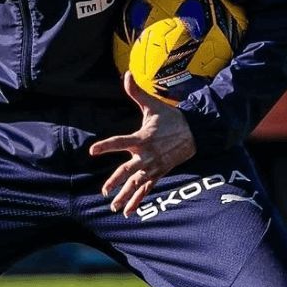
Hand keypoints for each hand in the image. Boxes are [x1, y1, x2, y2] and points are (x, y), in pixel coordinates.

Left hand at [88, 72, 195, 217]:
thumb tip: (127, 74)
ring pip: (136, 185)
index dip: (106, 146)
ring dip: (125, 196)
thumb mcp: (152, 106)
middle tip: (104, 191)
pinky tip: (129, 212)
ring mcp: (153, 167)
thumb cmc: (170, 118)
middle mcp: (146, 156)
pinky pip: (147, 190)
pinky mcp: (159, 174)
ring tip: (114, 207)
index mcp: (142, 139)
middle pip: (127, 171)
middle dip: (116, 182)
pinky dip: (138, 201)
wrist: (194, 132)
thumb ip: (136, 92)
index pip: (119, 142)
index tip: (92, 151)